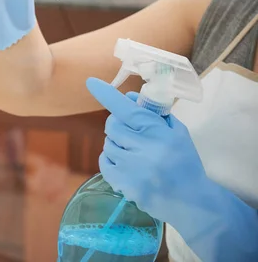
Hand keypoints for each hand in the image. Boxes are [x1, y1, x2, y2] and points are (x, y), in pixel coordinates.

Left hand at [86, 78, 206, 224]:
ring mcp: (132, 169)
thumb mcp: (177, 131)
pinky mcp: (125, 186)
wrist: (192, 201)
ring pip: (108, 144)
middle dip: (118, 123)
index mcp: (157, 132)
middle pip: (113, 125)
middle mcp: (143, 149)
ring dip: (117, 143)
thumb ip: (154, 113)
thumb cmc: (185, 162)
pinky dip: (111, 158)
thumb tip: (129, 97)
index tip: (91, 82)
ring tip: (132, 150)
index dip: (107, 94)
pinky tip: (124, 161)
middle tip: (130, 130)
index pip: (127, 109)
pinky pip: (104, 163)